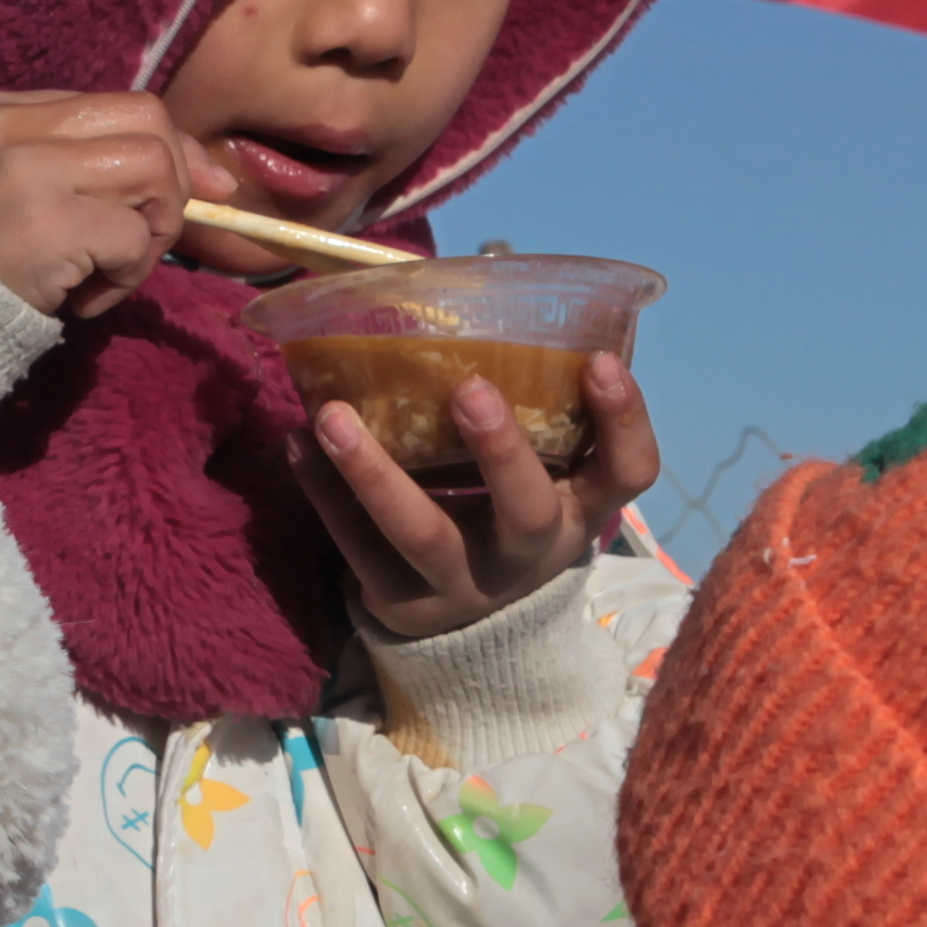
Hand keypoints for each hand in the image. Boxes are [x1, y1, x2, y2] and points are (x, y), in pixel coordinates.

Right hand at [0, 89, 223, 322]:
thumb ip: (76, 168)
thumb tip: (199, 174)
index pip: (117, 104)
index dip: (168, 147)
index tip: (191, 189)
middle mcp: (13, 127)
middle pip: (148, 119)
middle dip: (174, 180)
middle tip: (149, 236)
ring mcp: (30, 171)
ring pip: (153, 170)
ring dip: (153, 231)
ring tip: (110, 270)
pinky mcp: (50, 224)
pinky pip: (134, 236)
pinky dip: (128, 276)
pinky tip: (84, 300)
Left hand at [298, 352, 659, 641]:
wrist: (471, 631)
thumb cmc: (506, 514)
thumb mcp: (544, 476)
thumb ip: (539, 410)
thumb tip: (491, 295)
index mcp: (577, 512)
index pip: (630, 474)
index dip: (624, 421)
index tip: (600, 360)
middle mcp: (529, 555)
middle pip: (527, 512)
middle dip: (501, 451)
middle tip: (470, 388)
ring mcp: (462, 586)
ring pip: (422, 535)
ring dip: (375, 473)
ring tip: (331, 416)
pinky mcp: (399, 602)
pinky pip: (355, 547)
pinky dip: (322, 492)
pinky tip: (297, 441)